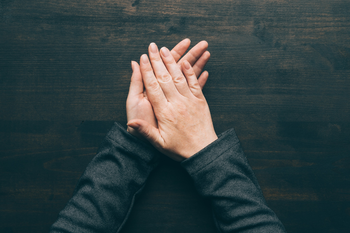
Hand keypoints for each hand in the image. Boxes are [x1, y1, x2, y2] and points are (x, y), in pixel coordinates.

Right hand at [127, 43, 216, 160]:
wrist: (204, 151)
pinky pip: (195, 83)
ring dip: (172, 61)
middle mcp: (177, 103)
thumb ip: (145, 131)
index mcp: (164, 112)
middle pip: (164, 78)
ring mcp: (190, 101)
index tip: (142, 58)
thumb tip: (130, 124)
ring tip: (166, 49)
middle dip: (157, 60)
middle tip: (152, 46)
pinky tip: (186, 62)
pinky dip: (191, 71)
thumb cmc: (180, 149)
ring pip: (179, 77)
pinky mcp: (200, 101)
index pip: (153, 87)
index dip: (147, 71)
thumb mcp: (159, 143)